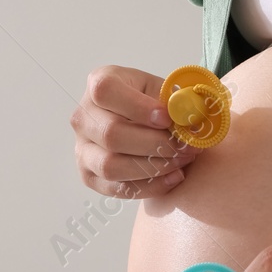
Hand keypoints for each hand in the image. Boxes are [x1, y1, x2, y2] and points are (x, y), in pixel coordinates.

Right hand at [71, 65, 198, 198]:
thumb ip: (175, 100)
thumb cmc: (153, 103)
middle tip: (185, 146)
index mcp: (98, 83)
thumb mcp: (164, 90)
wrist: (144, 124)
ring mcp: (82, 149)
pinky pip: (117, 189)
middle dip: (154, 144)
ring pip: (111, 166)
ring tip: (182, 160)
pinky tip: (174, 176)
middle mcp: (83, 116)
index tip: (167, 118)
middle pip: (110, 134)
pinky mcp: (89, 176)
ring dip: (153, 167)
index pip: (105, 91)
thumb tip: (189, 116)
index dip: (138, 107)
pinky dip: (150, 186)